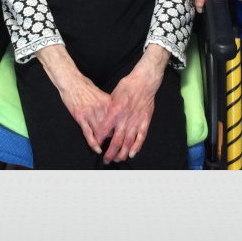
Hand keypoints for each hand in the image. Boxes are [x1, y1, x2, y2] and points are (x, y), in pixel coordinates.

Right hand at [37, 45, 109, 152]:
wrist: (72, 82)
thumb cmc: (86, 87)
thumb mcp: (101, 94)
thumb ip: (108, 105)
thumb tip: (114, 114)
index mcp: (108, 102)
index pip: (117, 120)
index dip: (119, 130)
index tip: (121, 136)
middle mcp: (101, 109)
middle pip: (110, 128)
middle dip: (112, 138)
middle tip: (115, 147)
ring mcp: (90, 113)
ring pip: (100, 132)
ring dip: (103, 143)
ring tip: (107, 151)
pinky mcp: (80, 117)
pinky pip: (88, 133)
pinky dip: (93, 143)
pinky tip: (97, 149)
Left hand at [95, 45, 168, 163]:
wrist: (144, 82)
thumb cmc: (127, 86)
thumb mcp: (113, 96)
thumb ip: (108, 110)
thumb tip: (102, 120)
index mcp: (115, 111)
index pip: (104, 130)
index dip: (99, 140)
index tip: (96, 146)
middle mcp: (125, 118)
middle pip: (116, 140)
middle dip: (110, 152)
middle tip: (106, 159)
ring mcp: (136, 121)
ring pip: (128, 142)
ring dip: (122, 153)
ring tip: (117, 159)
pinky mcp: (145, 121)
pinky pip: (141, 137)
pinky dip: (137, 147)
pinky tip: (132, 154)